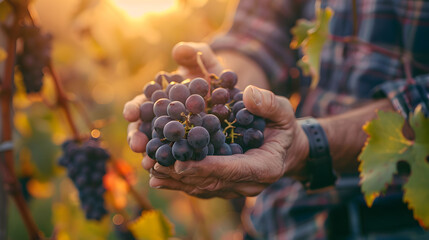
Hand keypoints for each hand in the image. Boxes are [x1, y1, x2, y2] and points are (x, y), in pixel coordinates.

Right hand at [123, 42, 223, 153]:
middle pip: (145, 128)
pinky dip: (173, 162)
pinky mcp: (189, 146)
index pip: (143, 103)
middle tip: (137, 145)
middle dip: (138, 136)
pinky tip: (171, 172)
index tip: (131, 113)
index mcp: (159, 98)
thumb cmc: (211, 74)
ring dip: (152, 154)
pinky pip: (178, 155)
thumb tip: (180, 49)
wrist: (230, 93)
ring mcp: (174, 134)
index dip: (135, 108)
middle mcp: (162, 118)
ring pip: (158, 145)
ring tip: (148, 164)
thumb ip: (193, 54)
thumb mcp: (205, 61)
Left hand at [145, 86, 308, 198]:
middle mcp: (249, 184)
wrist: (286, 147)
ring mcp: (236, 189)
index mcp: (265, 167)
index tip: (181, 162)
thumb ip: (269, 104)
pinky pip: (201, 187)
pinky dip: (180, 182)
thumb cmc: (284, 127)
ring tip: (150, 168)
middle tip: (154, 164)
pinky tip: (158, 176)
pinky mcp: (226, 187)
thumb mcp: (283, 111)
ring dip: (175, 180)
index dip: (207, 167)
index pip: (233, 169)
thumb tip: (249, 94)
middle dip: (182, 174)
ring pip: (203, 188)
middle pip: (212, 182)